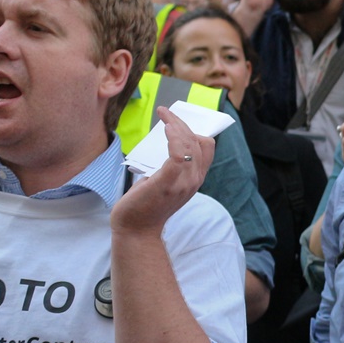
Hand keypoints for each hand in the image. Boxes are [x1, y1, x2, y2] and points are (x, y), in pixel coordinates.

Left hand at [111, 107, 212, 235]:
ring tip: (164, 115)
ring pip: (189, 144)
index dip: (194, 129)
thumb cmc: (146, 205)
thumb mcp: (165, 182)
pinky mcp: (167, 183)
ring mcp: (183, 182)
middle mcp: (194, 180)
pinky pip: (179, 155)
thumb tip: (166, 145)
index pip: (206, 147)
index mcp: (195, 179)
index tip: (176, 121)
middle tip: (166, 113)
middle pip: (198, 142)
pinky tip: (166, 129)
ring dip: (177, 125)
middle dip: (182, 122)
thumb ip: (171, 167)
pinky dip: (175, 138)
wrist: (136, 229)